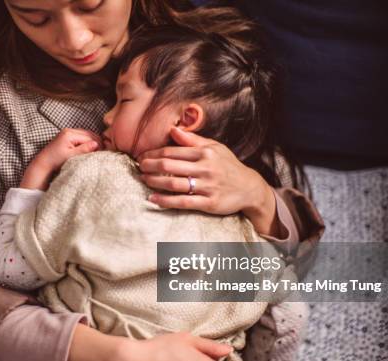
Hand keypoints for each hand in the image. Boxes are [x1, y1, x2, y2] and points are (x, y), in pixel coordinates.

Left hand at [20, 128, 100, 189]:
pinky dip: (87, 140)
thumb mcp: (71, 156)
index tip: (103, 152)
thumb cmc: (56, 160)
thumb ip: (84, 149)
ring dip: (92, 141)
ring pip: (85, 134)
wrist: (44, 162)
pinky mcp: (67, 135)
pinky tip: (90, 147)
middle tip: (103, 150)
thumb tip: (96, 144)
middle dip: (96, 141)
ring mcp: (67, 132)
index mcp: (69, 134)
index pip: (88, 137)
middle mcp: (68, 130)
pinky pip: (81, 136)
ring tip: (98, 150)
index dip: (97, 144)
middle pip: (88, 133)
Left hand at [137, 127, 278, 235]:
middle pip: (169, 165)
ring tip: (143, 180)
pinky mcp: (209, 203)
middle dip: (150, 166)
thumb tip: (173, 130)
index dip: (154, 153)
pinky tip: (153, 198)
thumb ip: (193, 140)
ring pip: (173, 183)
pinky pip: (182, 202)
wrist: (249, 188)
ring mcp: (207, 186)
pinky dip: (165, 201)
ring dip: (154, 181)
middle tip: (138, 167)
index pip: (172, 151)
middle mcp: (205, 168)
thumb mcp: (215, 148)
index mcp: (205, 153)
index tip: (141, 156)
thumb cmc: (228, 166)